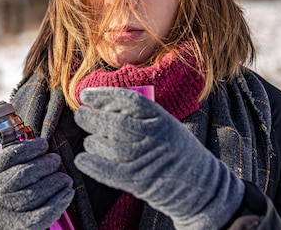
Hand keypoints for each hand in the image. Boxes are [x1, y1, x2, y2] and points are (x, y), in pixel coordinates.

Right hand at [0, 138, 73, 229]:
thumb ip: (12, 168)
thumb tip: (43, 149)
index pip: (7, 157)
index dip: (28, 148)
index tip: (44, 144)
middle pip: (22, 174)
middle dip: (44, 164)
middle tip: (57, 160)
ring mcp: (6, 212)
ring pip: (33, 193)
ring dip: (54, 182)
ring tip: (65, 178)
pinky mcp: (20, 227)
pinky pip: (41, 214)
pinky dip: (57, 202)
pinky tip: (68, 194)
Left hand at [74, 87, 243, 229]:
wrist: (200, 186)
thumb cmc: (176, 151)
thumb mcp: (166, 125)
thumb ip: (139, 116)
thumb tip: (101, 106)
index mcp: (161, 118)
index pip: (129, 100)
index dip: (104, 95)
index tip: (86, 94)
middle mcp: (154, 136)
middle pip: (115, 123)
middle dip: (91, 118)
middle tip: (81, 114)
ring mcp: (146, 158)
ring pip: (108, 146)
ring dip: (92, 142)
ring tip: (89, 140)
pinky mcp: (139, 180)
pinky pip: (108, 170)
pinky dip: (92, 164)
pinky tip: (82, 159)